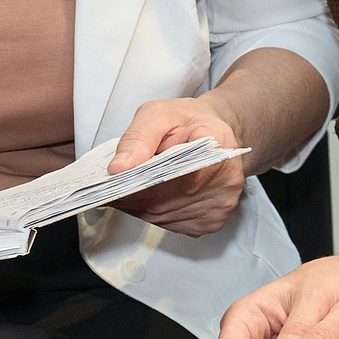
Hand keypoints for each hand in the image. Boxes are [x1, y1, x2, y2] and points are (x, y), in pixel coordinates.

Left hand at [111, 96, 246, 235]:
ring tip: (137, 182)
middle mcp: (224, 183)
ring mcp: (220, 207)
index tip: (115, 177)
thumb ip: (137, 137)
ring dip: (143, 204)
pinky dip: (156, 212)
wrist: (215, 132)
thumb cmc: (189, 121)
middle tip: (118, 178)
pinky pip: (171, 224)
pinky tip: (156, 193)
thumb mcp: (159, 114)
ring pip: (162, 217)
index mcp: (215, 149)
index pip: (168, 177)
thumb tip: (118, 168)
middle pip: (161, 203)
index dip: (134, 182)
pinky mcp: (212, 222)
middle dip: (133, 193)